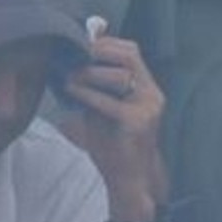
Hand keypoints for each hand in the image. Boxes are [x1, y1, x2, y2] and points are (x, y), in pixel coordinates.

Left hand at [63, 34, 168, 217]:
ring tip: (69, 76)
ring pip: (120, 74)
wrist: (129, 179)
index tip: (78, 43)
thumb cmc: (113, 145)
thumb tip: (71, 58)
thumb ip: (92, 84)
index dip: (104, 43)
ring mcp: (148, 107)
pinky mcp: (138, 122)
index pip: (130, 50)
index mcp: (146, 87)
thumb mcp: (100, 107)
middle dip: (98, 51)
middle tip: (72, 55)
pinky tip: (71, 91)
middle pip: (129, 54)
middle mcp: (152, 93)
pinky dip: (87, 93)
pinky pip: (110, 101)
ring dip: (90, 72)